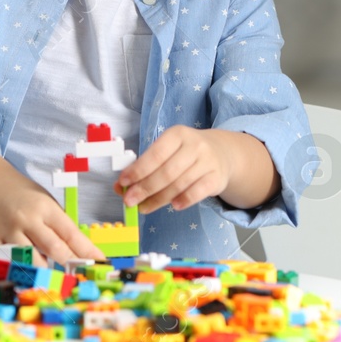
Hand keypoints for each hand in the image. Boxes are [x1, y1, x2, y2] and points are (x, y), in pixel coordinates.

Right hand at [0, 170, 104, 265]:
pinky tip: (26, 270)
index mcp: (45, 207)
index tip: (99, 263)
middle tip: (79, 275)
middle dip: (69, 264)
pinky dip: (20, 269)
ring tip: (51, 272)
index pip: (70, 233)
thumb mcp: (46, 202)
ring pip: (32, 260)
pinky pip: (10, 263)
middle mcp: (27, 219)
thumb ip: (59, 226)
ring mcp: (7, 231)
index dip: (86, 251)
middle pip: (53, 249)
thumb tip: (80, 252)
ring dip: (45, 269)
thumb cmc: (23, 196)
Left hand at [113, 125, 237, 213]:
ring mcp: (207, 161)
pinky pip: (197, 192)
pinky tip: (173, 205)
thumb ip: (144, 167)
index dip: (138, 170)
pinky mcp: (216, 177)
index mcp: (177, 134)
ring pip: (179, 184)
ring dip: (158, 199)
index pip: (155, 154)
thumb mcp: (166, 152)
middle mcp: (194, 145)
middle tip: (130, 201)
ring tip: (144, 207)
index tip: (123, 183)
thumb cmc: (185, 153)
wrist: (221, 153)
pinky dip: (183, 200)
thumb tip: (119, 187)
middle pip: (166, 172)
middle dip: (145, 189)